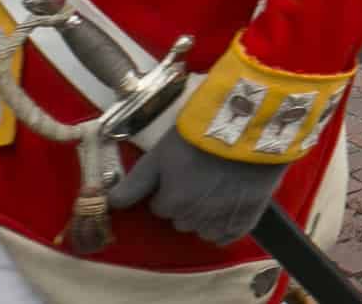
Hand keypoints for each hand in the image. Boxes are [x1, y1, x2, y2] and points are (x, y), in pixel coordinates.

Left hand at [110, 131, 285, 245]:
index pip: (160, 208)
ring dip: (204, 216)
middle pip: (181, 219)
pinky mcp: (248, 216)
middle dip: (185, 203)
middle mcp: (196, 217)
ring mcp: (222, 218)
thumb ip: (136, 181)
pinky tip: (226, 210)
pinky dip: (224, 227)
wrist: (250, 125)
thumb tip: (111, 203)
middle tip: (199, 177)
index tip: (180, 173)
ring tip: (216, 189)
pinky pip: (228, 236)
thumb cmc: (202, 135)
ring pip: (203, 230)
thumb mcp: (162, 152)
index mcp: (173, 202)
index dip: (168, 190)